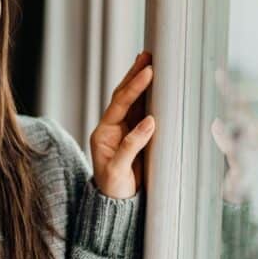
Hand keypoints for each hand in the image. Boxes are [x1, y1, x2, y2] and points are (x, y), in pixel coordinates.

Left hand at [89, 51, 155, 198]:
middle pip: (122, 95)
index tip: (148, 72)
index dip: (134, 87)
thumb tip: (150, 122)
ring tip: (149, 60)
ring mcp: (122, 130)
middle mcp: (111, 128)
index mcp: (103, 133)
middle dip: (134, 75)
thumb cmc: (114, 189)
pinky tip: (154, 84)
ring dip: (140, 81)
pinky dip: (148, 96)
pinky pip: (140, 111)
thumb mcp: (119, 170)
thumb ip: (131, 146)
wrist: (116, 204)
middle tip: (147, 55)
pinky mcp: (134, 135)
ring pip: (132, 100)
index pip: (120, 104)